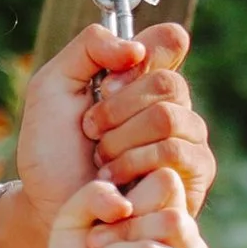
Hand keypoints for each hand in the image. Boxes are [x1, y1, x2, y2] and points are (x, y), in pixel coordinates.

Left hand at [0, 22, 215, 247]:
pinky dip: (136, 163)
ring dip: (121, 140)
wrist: (51, 206)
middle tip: (90, 129)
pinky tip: (113, 180)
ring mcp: (188, 137)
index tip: (106, 82)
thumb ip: (88, 48)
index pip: (169, 41)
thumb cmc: (52, 150)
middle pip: (166, 82)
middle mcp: (172, 103)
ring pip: (170, 118)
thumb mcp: (51, 87)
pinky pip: (178, 152)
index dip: (143, 54)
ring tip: (100, 160)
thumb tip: (136, 49)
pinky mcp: (195, 172)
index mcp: (142, 77)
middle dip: (116, 109)